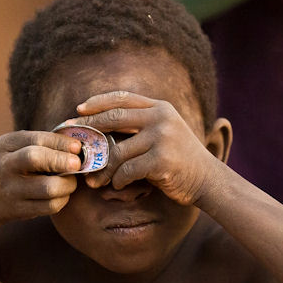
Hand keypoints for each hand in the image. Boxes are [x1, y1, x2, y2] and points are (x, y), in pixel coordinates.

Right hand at [0, 131, 81, 222]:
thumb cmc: (15, 165)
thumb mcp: (18, 148)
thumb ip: (43, 143)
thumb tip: (77, 146)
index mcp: (4, 145)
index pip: (35, 138)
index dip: (60, 142)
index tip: (77, 147)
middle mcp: (3, 166)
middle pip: (35, 158)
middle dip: (62, 160)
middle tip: (78, 164)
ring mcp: (10, 190)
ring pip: (48, 187)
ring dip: (67, 184)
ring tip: (71, 181)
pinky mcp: (18, 210)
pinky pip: (49, 206)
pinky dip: (62, 199)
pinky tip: (62, 194)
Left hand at [65, 91, 221, 205]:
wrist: (207, 180)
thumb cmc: (179, 159)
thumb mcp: (164, 132)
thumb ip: (140, 123)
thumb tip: (99, 123)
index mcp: (160, 108)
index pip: (123, 97)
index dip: (98, 102)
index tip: (78, 110)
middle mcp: (161, 118)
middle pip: (115, 118)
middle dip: (90, 129)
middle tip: (75, 140)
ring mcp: (162, 138)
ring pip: (118, 151)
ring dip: (104, 167)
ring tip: (96, 179)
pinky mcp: (161, 160)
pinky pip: (127, 170)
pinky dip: (118, 180)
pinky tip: (118, 185)